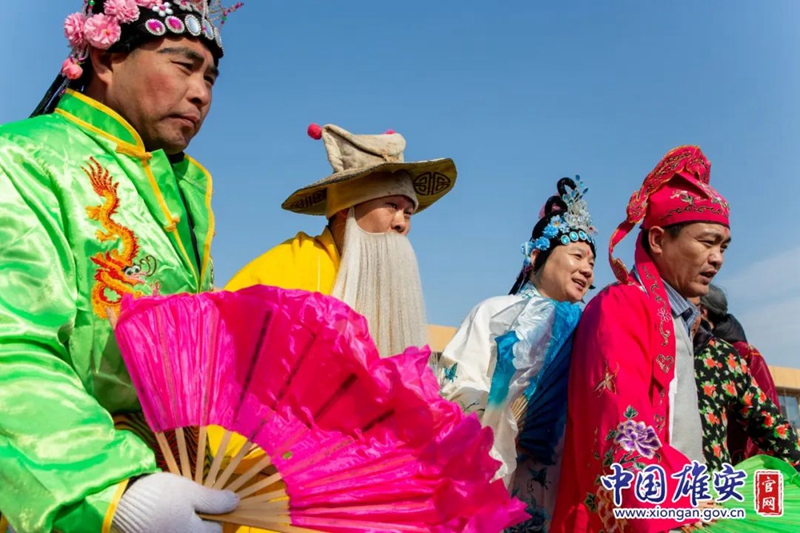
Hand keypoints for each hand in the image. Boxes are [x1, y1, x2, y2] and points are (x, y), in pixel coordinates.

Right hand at [112, 472, 238, 532]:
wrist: (117, 501)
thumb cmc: (158, 495)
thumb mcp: (190, 492)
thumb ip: (214, 501)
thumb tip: (235, 503)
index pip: (216, 531)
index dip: (217, 514)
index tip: (210, 500)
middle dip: (201, 520)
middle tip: (193, 503)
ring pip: (184, 532)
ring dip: (185, 523)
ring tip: (177, 508)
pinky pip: (168, 532)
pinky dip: (170, 526)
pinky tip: (164, 515)